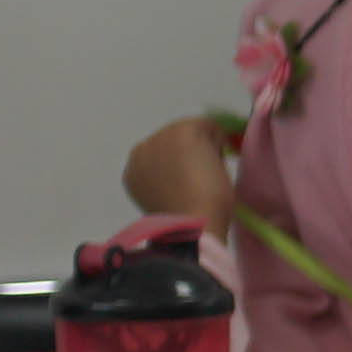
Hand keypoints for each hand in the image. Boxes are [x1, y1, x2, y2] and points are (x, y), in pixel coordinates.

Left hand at [122, 114, 241, 231]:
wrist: (189, 225)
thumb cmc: (214, 195)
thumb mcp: (221, 162)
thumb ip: (210, 146)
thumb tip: (203, 149)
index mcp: (185, 129)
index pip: (204, 125)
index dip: (216, 140)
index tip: (220, 157)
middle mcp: (156, 136)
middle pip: (177, 134)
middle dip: (189, 147)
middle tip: (200, 171)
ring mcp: (139, 156)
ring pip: (158, 149)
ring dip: (169, 158)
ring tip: (181, 182)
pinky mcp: (129, 174)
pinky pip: (146, 166)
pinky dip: (154, 173)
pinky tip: (166, 188)